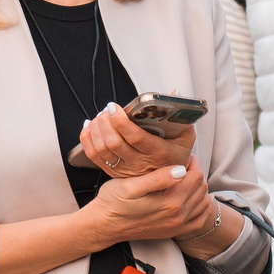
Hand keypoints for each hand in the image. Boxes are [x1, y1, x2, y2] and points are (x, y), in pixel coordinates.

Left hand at [77, 104, 195, 180]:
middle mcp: (140, 163)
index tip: (115, 107)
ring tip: (101, 116)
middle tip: (108, 109)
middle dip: (105, 122)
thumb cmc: (176, 155)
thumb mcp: (186, 137)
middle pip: (113, 143)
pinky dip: (87, 139)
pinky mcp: (114, 171)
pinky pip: (93, 156)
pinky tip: (90, 126)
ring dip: (96, 129)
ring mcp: (125, 169)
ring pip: (101, 149)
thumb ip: (183, 115)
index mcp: (158, 152)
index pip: (135, 137)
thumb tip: (176, 94)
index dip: (121, 121)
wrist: (170, 180)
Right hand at [86, 163, 215, 247]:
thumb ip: (158, 178)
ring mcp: (177, 226)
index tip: (181, 156)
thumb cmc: (114, 201)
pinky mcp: (173, 231)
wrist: (104, 225)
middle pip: (201, 188)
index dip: (191, 162)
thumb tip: (181, 170)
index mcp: (170, 202)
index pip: (195, 176)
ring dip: (198, 189)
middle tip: (183, 165)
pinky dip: (200, 207)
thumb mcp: (131, 185)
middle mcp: (177, 216)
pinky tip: (191, 198)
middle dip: (195, 173)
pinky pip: (199, 220)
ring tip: (185, 179)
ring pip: (203, 203)